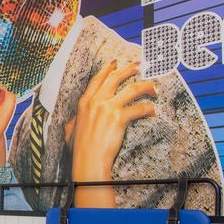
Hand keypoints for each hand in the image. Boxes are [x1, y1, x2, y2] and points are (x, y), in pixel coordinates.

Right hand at [66, 60, 156, 206]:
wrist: (87, 160)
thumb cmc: (79, 149)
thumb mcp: (70, 131)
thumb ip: (73, 121)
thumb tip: (74, 120)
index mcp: (84, 103)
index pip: (97, 80)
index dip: (107, 69)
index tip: (115, 62)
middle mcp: (96, 101)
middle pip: (115, 78)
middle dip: (129, 69)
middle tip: (139, 66)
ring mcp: (108, 108)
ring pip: (132, 89)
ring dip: (145, 85)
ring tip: (152, 86)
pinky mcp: (119, 118)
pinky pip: (140, 108)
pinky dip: (149, 108)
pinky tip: (154, 110)